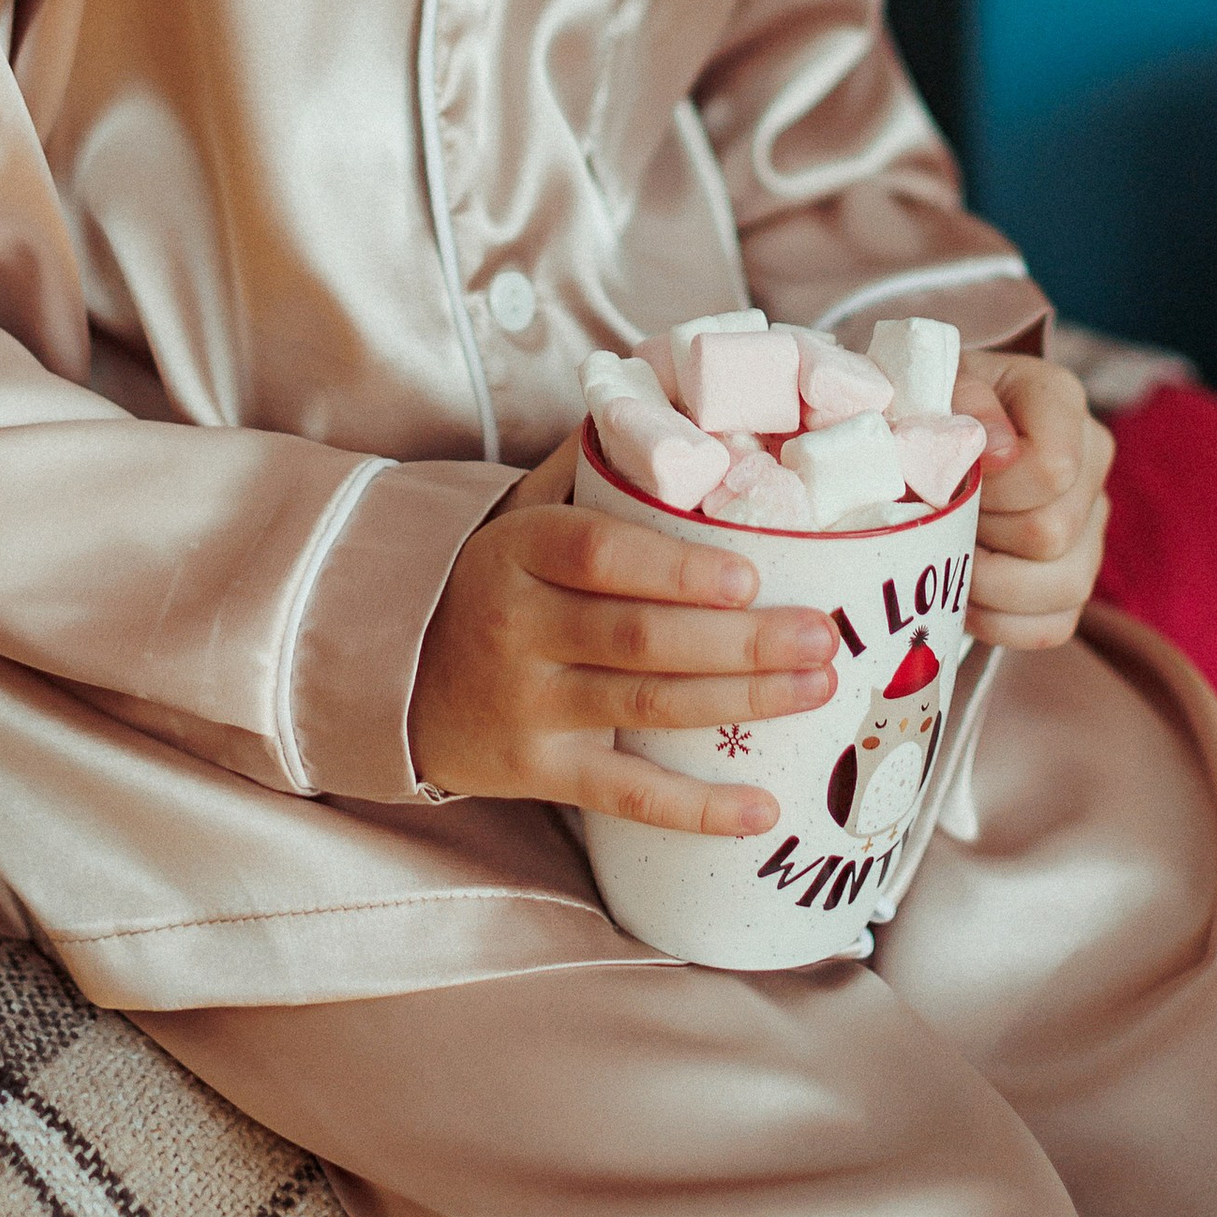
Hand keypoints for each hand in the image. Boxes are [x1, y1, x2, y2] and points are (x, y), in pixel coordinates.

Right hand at [408, 437, 835, 838]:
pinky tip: (764, 809)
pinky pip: (624, 794)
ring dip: (740, 701)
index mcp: (518, 552)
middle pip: (638, 636)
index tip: (750, 575)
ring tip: (817, 689)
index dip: (675, 568)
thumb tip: (677, 408)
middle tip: (820, 636)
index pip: (597, 555)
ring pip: (643, 707)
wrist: (396, 675)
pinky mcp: (535, 773)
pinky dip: (696, 808)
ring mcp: (526, 705)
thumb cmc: (490, 583)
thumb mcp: (520, 512)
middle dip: (740, 640)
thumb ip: (592, 467)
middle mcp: (518, 628)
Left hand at [953, 348, 1111, 653]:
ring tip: (950, 556)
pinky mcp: (1077, 576)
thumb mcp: (934, 384)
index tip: (948, 479)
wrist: (929, 428)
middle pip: (1051, 533)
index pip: (1052, 468)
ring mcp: (1091, 523)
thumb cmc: (929, 405)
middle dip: (980, 535)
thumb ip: (963, 402)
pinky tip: (964, 592)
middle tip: (939, 518)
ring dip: (989, 584)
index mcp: (1059, 400)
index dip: (991, 489)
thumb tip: (997, 452)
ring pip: (1064, 586)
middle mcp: (1091, 460)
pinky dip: (999, 621)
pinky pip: (1055, 625)